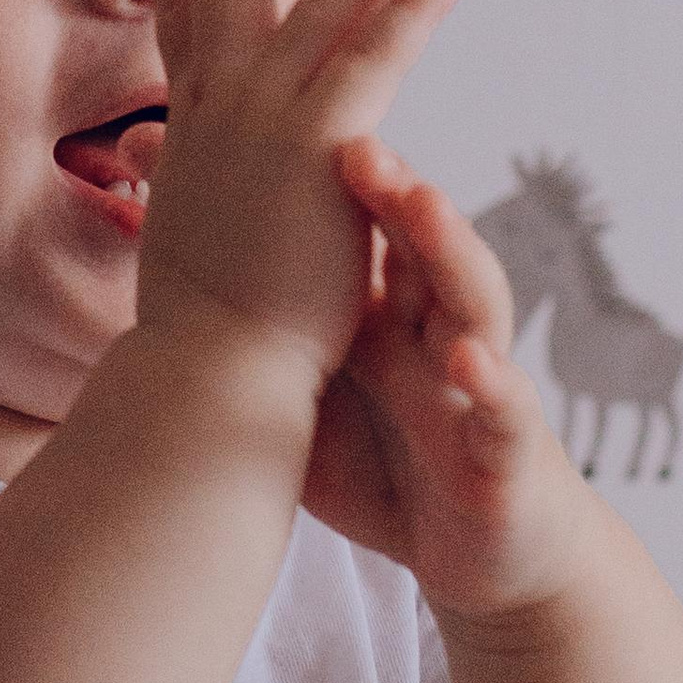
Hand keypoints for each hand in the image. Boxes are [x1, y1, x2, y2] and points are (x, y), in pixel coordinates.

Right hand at [125, 0, 462, 392]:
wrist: (210, 382)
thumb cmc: (202, 336)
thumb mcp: (186, 239)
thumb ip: (182, 185)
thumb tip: (157, 164)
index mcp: (196, 128)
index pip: (179, 7)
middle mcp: (223, 108)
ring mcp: (268, 122)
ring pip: (332, 1)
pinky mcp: (320, 152)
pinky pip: (374, 59)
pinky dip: (411, 8)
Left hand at [303, 139, 593, 618]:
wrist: (482, 559)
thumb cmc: (390, 463)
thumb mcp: (314, 394)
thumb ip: (259, 331)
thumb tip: (175, 274)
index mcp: (392, 316)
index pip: (372, 233)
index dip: (340, 179)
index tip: (292, 124)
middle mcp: (440, 333)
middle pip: (422, 249)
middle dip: (394, 193)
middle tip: (354, 139)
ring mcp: (477, 388)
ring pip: (476, 307)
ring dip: (454, 252)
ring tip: (423, 204)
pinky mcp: (506, 457)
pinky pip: (508, 415)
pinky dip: (496, 386)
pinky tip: (474, 362)